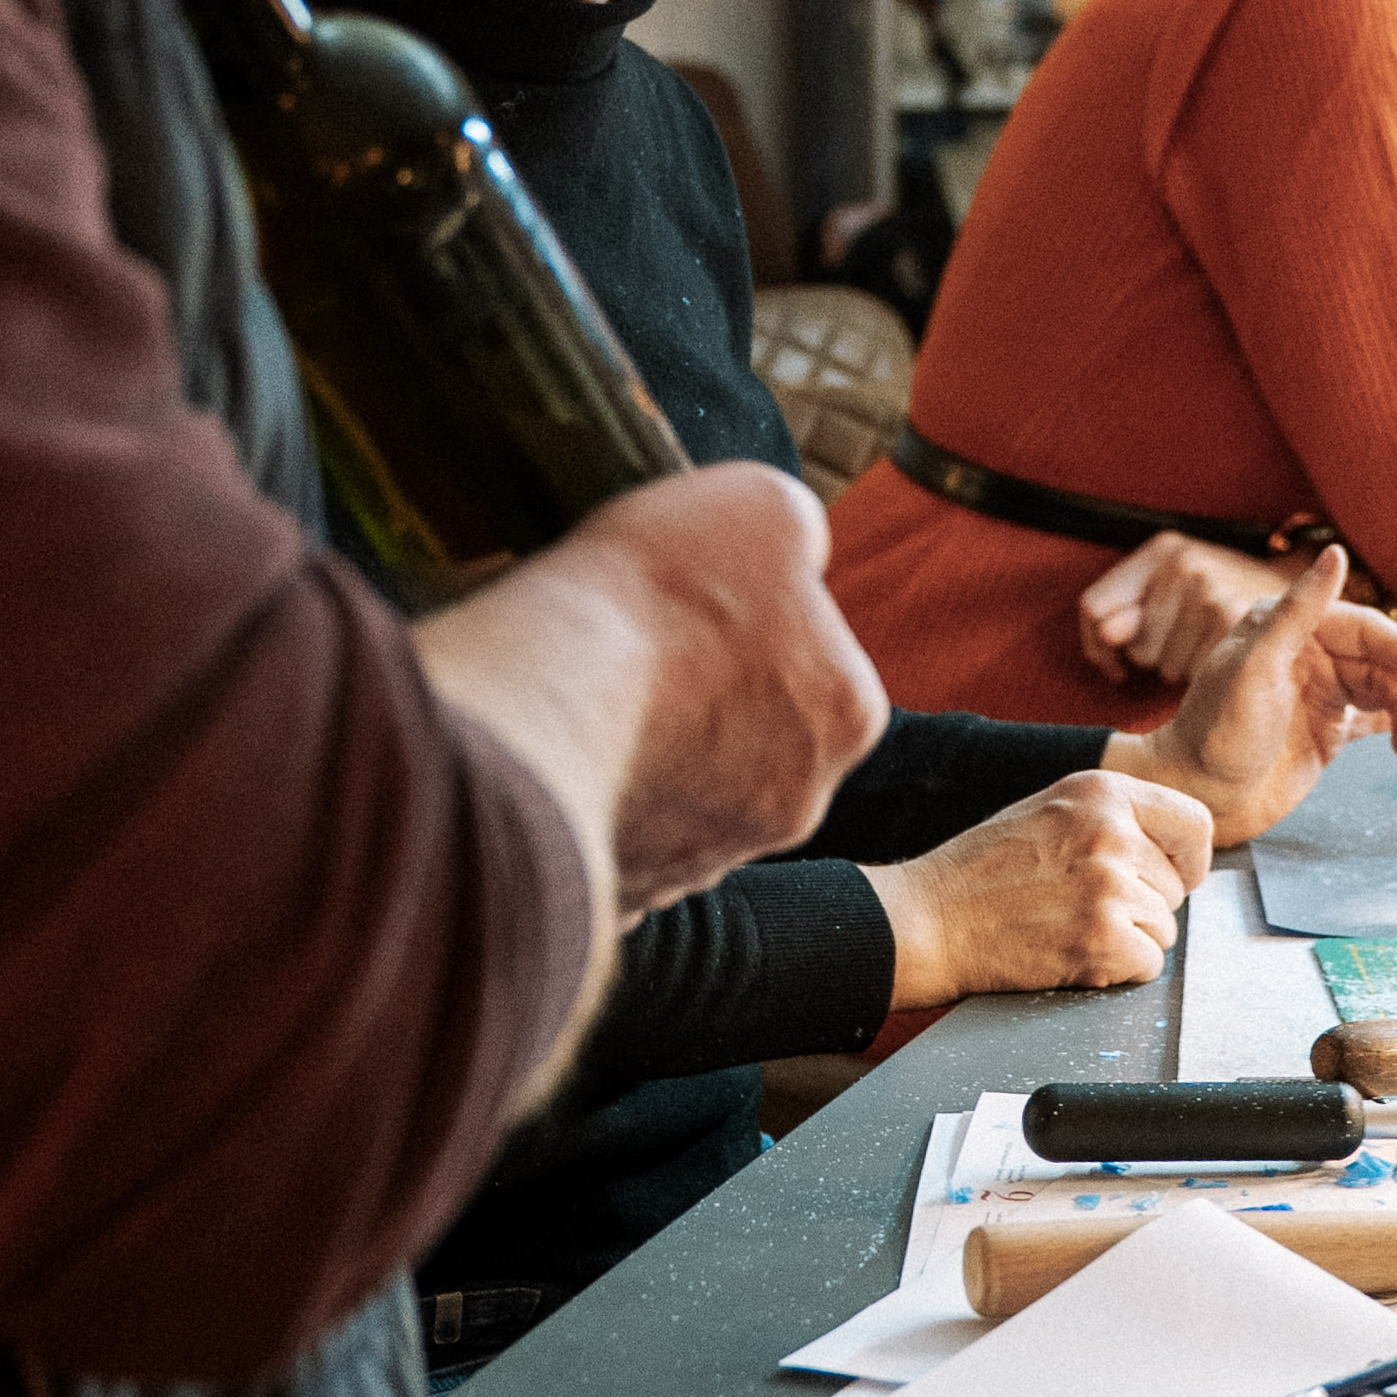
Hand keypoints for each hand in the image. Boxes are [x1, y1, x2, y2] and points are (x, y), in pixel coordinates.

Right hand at [418, 465, 886, 975]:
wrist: (548, 697)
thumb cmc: (658, 594)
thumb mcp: (762, 504)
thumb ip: (797, 534)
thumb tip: (795, 553)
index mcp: (848, 713)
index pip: (817, 656)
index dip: (752, 619)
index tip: (693, 600)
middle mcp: (798, 804)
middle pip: (753, 736)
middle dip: (705, 701)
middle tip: (636, 651)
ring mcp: (708, 858)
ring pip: (685, 798)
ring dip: (649, 757)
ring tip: (588, 699)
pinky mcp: (630, 893)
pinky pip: (616, 845)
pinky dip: (594, 808)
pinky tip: (559, 760)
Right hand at [865, 770, 1209, 1019]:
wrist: (929, 920)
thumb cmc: (981, 871)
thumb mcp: (1049, 811)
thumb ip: (1112, 819)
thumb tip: (1175, 850)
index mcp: (1101, 791)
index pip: (1195, 824)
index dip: (1188, 859)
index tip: (1173, 877)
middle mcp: (1111, 832)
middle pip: (1176, 888)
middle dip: (1142, 906)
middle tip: (1083, 907)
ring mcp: (1108, 886)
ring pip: (1164, 930)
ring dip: (1127, 940)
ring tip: (1069, 927)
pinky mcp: (1102, 938)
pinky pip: (1148, 965)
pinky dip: (1117, 971)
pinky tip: (1072, 954)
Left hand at [1075, 529, 1297, 689]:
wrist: (1298, 590)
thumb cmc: (1226, 593)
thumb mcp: (1174, 583)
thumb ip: (1125, 607)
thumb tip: (1106, 633)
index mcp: (1161, 550)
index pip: (1094, 608)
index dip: (1096, 644)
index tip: (1114, 664)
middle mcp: (1182, 564)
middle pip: (1129, 642)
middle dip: (1150, 654)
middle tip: (1188, 641)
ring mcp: (1210, 591)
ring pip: (1161, 664)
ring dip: (1179, 667)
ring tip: (1209, 646)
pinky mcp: (1235, 622)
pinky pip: (1192, 673)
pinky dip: (1203, 675)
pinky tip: (1222, 658)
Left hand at [1105, 545, 1396, 846]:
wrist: (1194, 795)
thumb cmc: (1213, 730)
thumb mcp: (1254, 667)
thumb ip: (1298, 611)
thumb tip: (1337, 552)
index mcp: (1295, 629)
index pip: (1370, 631)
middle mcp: (1313, 654)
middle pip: (1386, 668)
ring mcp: (1324, 693)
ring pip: (1388, 697)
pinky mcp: (1328, 730)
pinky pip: (1379, 721)